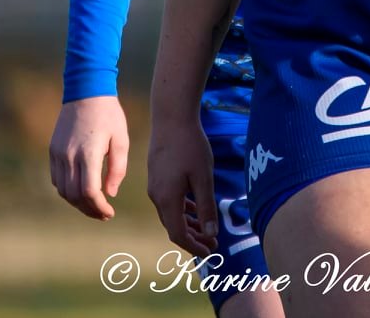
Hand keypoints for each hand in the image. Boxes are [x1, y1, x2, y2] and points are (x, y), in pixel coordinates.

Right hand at [50, 96, 127, 219]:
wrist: (86, 90)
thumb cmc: (109, 115)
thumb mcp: (121, 139)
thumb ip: (117, 169)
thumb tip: (110, 194)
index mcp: (88, 153)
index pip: (89, 192)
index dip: (99, 208)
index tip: (110, 213)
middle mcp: (69, 155)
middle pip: (74, 196)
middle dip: (89, 210)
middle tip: (103, 214)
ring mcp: (58, 153)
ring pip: (63, 190)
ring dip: (77, 202)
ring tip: (93, 205)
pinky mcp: (53, 150)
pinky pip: (56, 178)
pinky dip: (67, 190)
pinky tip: (80, 190)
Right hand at [146, 112, 216, 256]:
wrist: (171, 117)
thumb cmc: (190, 145)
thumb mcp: (203, 178)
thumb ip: (206, 207)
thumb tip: (210, 233)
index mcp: (167, 199)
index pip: (178, 234)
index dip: (194, 247)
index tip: (211, 252)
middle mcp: (156, 196)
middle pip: (173, 226)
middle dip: (193, 238)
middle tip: (214, 242)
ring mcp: (155, 186)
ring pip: (171, 213)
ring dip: (188, 223)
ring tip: (207, 229)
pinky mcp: (157, 176)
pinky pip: (169, 201)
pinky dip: (182, 209)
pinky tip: (194, 207)